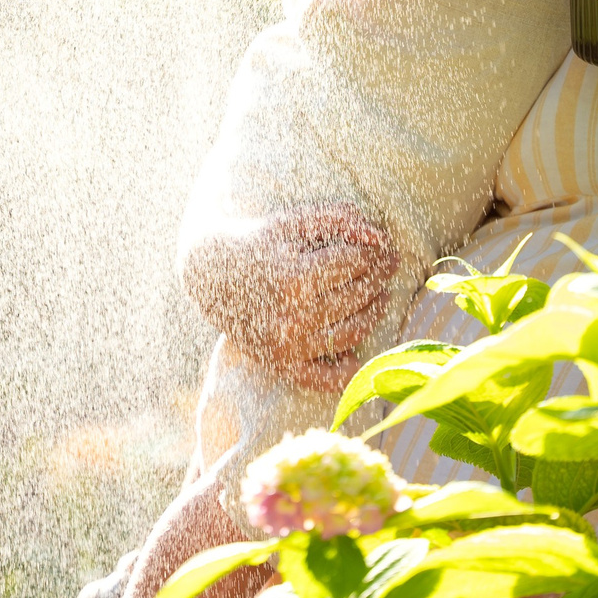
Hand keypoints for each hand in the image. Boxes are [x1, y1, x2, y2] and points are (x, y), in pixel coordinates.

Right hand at [183, 205, 400, 393]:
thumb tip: (378, 237)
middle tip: (388, 265)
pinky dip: (349, 367)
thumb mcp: (292, 220)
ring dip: (374, 312)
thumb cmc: (256, 241)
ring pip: (351, 333)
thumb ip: (337, 219)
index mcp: (293, 279)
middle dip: (379, 278)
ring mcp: (286, 346)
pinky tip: (360, 347)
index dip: (376, 253)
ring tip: (379, 294)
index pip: (355, 264)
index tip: (386, 247)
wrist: (208, 273)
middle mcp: (290, 318)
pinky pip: (326, 378)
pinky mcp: (282, 365)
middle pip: (356, 296)